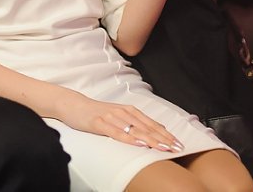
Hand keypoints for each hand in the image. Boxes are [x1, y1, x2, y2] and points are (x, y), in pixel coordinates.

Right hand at [64, 92, 182, 151]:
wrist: (73, 104)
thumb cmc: (96, 112)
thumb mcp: (118, 115)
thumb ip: (135, 122)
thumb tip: (157, 130)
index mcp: (129, 111)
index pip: (152, 124)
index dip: (166, 135)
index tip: (179, 144)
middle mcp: (123, 112)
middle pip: (147, 128)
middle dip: (163, 139)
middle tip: (177, 148)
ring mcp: (111, 117)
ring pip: (135, 130)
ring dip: (151, 139)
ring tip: (164, 148)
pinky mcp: (99, 123)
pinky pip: (117, 132)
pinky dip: (129, 138)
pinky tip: (139, 143)